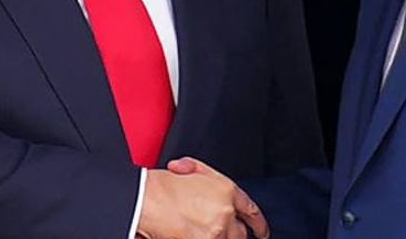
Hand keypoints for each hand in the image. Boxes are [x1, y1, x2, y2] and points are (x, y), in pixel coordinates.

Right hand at [137, 158, 269, 238]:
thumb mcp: (192, 174)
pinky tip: (191, 234)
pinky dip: (208, 238)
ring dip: (217, 238)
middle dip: (231, 236)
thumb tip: (218, 199)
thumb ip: (211, 184)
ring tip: (198, 230)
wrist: (143, 198)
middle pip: (239, 234)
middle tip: (218, 233)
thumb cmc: (160, 186)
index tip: (261, 232)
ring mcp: (217, 231)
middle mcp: (226, 211)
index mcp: (226, 190)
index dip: (258, 224)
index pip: (251, 211)